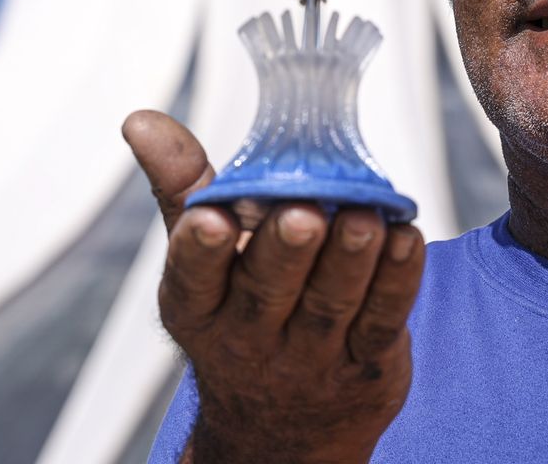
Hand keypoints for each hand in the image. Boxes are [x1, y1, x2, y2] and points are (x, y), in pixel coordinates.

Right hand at [123, 110, 424, 463]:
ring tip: (365, 218)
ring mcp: (310, 355)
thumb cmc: (238, 312)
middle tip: (302, 213)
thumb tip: (142, 121)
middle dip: (285, 250)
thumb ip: (181, 187)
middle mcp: (248, 335)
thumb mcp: (200, 260)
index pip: (193, 278)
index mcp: (197, 306)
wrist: (282, 426)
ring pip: (330, 302)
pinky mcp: (366, 363)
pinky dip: (397, 280)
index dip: (201, 249)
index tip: (211, 218)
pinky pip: (383, 321)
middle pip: (267, 289)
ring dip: (349, 258)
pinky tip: (405, 241)